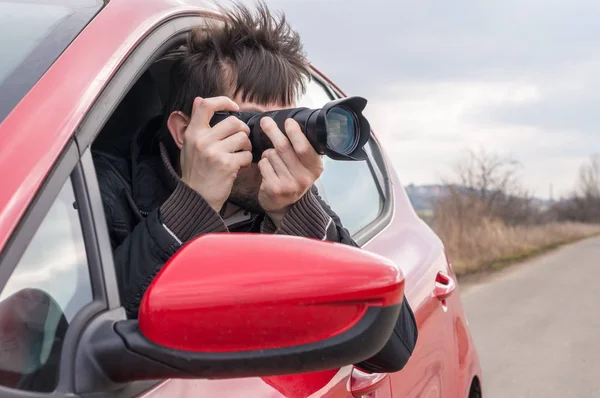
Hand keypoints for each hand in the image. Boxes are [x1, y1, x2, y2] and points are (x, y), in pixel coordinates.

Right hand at [179, 97, 251, 211]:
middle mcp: (202, 140)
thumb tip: (199, 99)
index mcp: (193, 133)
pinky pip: (246, 154)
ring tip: (240, 155)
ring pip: (243, 137)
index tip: (234, 106)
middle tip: (240, 142)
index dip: (223, 101)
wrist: (197, 198)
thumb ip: (196, 123)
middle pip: (234, 122)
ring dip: (246, 146)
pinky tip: (239, 166)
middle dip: (242, 131)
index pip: (207, 105)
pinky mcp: (227, 164)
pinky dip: (247, 160)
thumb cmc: (196, 171)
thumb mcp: (189, 145)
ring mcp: (214, 152)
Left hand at [257, 117, 323, 226]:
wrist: (285, 206)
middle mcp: (304, 178)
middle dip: (273, 131)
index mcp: (315, 168)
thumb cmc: (294, 178)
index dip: (295, 132)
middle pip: (284, 148)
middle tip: (265, 121)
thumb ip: (303, 148)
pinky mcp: (274, 189)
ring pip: (271, 155)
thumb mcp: (305, 165)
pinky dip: (263, 162)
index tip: (288, 121)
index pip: (304, 147)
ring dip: (268, 152)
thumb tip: (293, 123)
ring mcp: (289, 185)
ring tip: (273, 160)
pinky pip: (264, 164)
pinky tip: (268, 169)